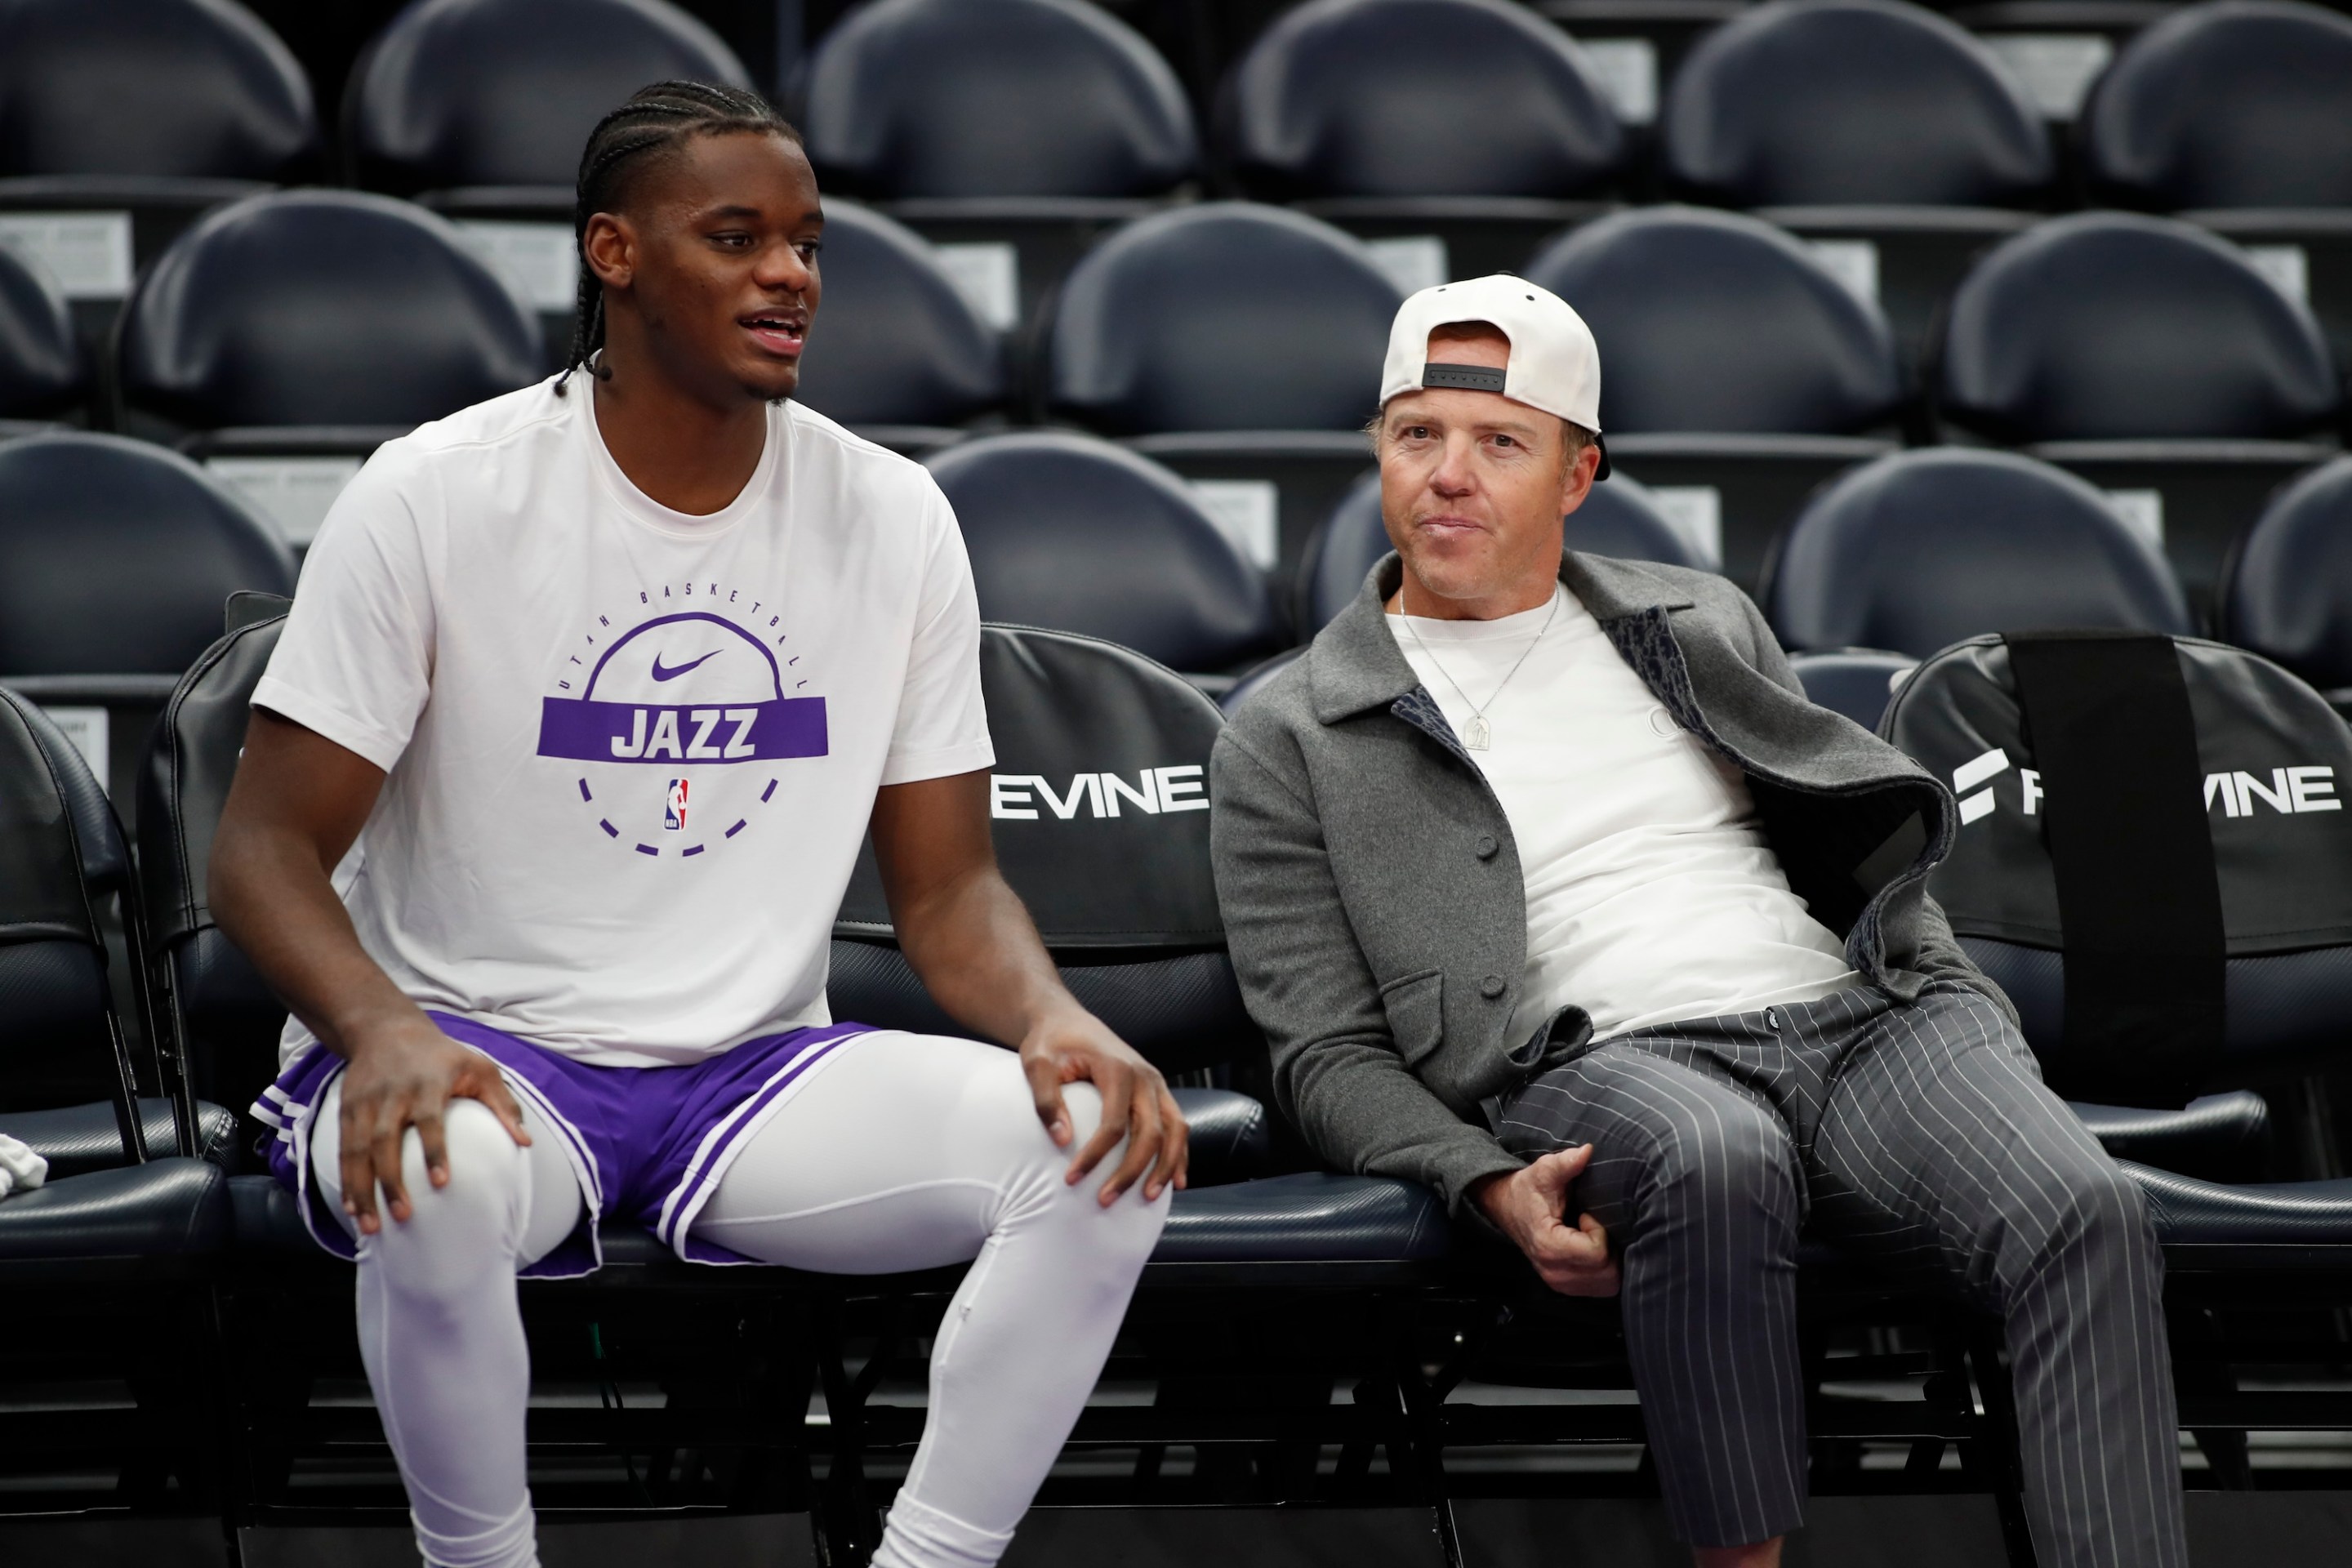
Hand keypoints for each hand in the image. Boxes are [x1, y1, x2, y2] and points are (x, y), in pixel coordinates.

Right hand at [336, 1013, 529, 1234]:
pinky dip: (346, 1181)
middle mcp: (392, 1094)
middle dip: (392, 1181)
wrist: (385, 1029)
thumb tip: (526, 1142)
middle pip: (385, 1140)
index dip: (434, 1150)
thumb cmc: (443, 1056)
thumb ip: (503, 1104)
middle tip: (404, 1215)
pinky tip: (353, 1209)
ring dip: (363, 1190)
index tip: (441, 1182)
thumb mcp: (480, 1068)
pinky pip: (343, 1151)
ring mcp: (365, 1104)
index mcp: (427, 1082)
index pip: (429, 1119)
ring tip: (372, 1226)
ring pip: (357, 1151)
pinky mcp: (347, 1111)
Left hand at [1019, 1009, 1188, 1204]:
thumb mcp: (1038, 1063)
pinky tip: (1176, 1180)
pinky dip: (1180, 1153)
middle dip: (1132, 1171)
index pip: (1114, 1124)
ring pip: (1175, 1130)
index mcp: (1118, 1068)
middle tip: (1106, 1199)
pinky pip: (1178, 1124)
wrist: (1067, 1020)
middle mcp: (1145, 1076)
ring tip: (1150, 1197)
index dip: (1095, 1157)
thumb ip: (1047, 1099)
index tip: (1071, 1180)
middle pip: (1150, 1133)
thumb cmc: (1052, 1042)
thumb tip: (1062, 1141)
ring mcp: (1156, 1083)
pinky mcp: (1157, 1090)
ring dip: (1166, 1166)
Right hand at [1472, 1145, 1618, 1296]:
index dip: (1599, 1231)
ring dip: (1610, 1260)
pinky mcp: (1566, 1287)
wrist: (1507, 1208)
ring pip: (1608, 1284)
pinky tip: (1593, 1250)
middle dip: (1609, 1247)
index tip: (1586, 1215)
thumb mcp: (1544, 1171)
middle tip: (1593, 1226)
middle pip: (1607, 1272)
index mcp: (1549, 1246)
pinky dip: (1605, 1270)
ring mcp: (1559, 1283)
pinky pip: (1602, 1288)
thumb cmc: (1528, 1189)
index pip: (1597, 1253)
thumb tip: (1588, 1150)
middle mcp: (1554, 1272)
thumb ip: (1565, 1163)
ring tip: (1594, 1238)